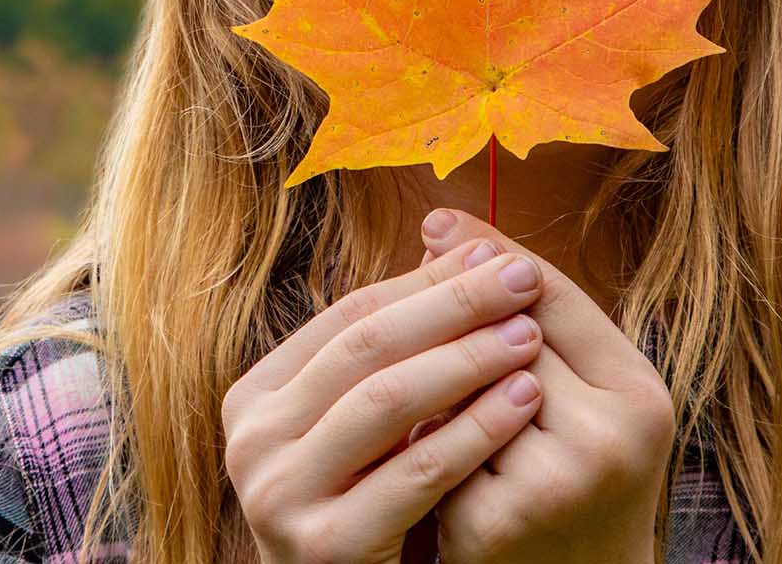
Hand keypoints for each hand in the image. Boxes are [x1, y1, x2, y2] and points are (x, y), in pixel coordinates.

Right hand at [221, 234, 550, 563]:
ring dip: (466, 359)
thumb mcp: (363, 429)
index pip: (348, 316)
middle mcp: (253, 440)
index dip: (425, 280)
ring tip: (528, 335)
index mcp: (255, 397)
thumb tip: (465, 247)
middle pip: (367, 348)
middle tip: (521, 278)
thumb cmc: (368, 510)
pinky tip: (521, 403)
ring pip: (387, 401)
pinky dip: (474, 431)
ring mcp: (281, 494)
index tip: (492, 253)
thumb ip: (391, 354)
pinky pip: (414, 472)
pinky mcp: (324, 546)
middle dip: (452, 305)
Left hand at [412, 209, 674, 563]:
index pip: (553, 295)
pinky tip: (395, 433)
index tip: (437, 220)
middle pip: (499, 335)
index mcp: (640, 395)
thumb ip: (534, 322)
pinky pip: (430, 446)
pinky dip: (411, 436)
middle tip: (408, 278)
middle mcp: (608, 439)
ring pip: (457, 388)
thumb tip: (440, 229)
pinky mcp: (492, 523)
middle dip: (451, 311)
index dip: (492, 254)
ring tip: (394, 359)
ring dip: (423, 372)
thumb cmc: (572, 474)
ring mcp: (552, 484)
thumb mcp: (583, 396)